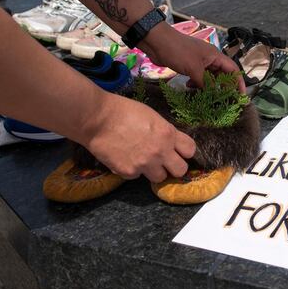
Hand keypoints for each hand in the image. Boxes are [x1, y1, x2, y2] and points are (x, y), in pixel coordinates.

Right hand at [81, 93, 196, 182]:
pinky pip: (138, 176)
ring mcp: (145, 164)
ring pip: (160, 178)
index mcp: (168, 134)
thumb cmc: (124, 111)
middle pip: (181, 170)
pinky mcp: (129, 172)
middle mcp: (160, 151)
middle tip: (164, 161)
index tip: (178, 151)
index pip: (190, 151)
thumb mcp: (153, 117)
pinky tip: (125, 158)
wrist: (97, 119)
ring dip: (154, 171)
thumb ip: (165, 132)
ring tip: (142, 160)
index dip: (184, 151)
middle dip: (174, 166)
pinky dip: (133, 170)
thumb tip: (171, 143)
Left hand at [140, 23, 245, 92]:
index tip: (241, 95)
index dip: (238, 82)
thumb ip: (205, 83)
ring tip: (205, 96)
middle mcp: (210, 58)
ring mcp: (199, 61)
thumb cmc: (178, 51)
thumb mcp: (194, 69)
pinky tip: (190, 87)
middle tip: (223, 100)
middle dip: (223, 87)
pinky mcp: (189, 64)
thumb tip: (213, 95)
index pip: (233, 69)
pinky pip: (198, 76)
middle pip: (222, 74)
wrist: (157, 41)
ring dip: (208, 86)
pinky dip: (196, 83)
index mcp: (215, 55)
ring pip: (209, 76)